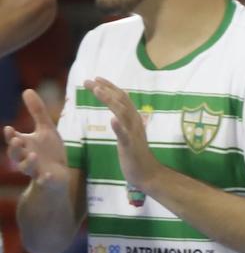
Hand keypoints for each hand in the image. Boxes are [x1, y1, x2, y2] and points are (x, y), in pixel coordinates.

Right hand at [3, 89, 64, 183]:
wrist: (58, 174)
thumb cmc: (49, 150)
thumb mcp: (46, 129)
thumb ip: (37, 111)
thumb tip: (27, 90)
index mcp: (25, 145)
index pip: (13, 139)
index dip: (10, 135)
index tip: (9, 128)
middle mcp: (27, 157)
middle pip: (15, 154)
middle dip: (15, 148)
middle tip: (18, 140)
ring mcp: (36, 170)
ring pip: (27, 168)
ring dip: (29, 162)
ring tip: (34, 155)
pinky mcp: (47, 179)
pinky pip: (43, 181)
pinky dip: (44, 179)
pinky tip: (46, 176)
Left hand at [85, 79, 164, 195]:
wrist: (148, 174)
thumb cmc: (135, 155)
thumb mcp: (128, 134)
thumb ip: (123, 121)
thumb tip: (117, 110)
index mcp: (133, 119)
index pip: (122, 98)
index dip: (109, 87)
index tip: (95, 78)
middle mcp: (135, 122)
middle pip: (121, 101)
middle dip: (105, 89)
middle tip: (90, 80)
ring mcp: (134, 134)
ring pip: (123, 113)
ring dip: (110, 101)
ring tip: (98, 91)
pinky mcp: (131, 146)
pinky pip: (125, 135)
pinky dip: (119, 127)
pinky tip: (112, 120)